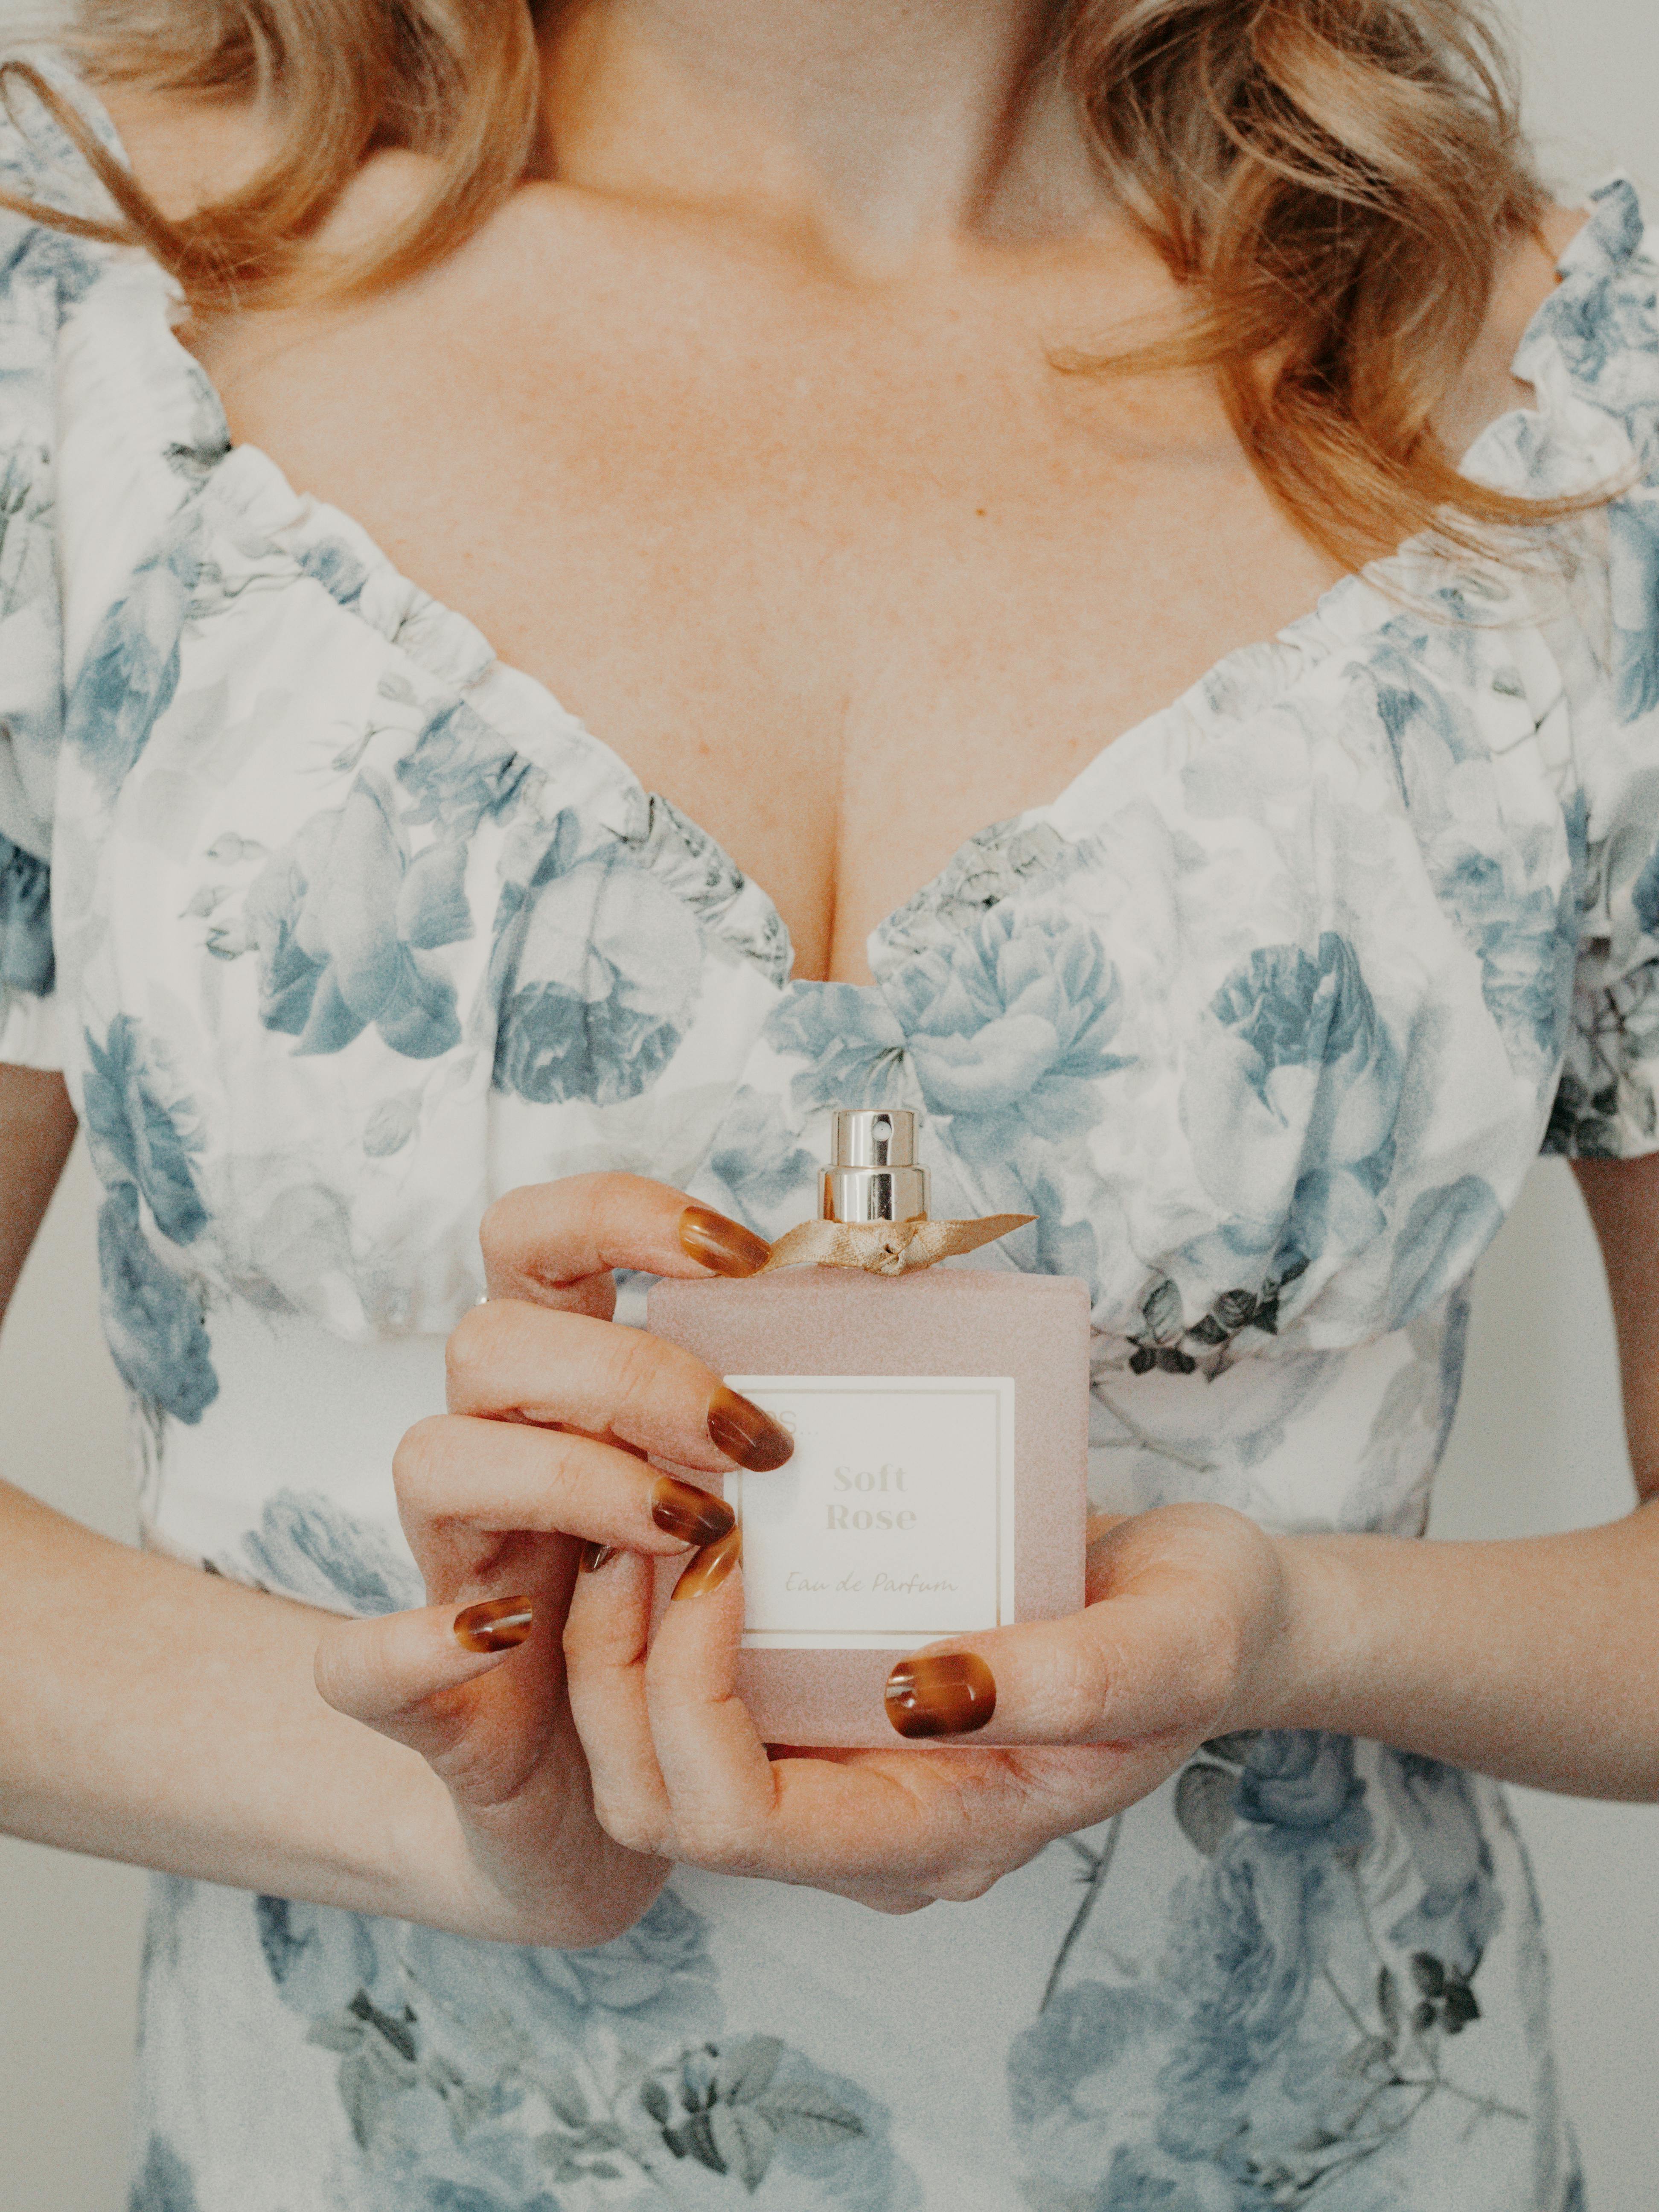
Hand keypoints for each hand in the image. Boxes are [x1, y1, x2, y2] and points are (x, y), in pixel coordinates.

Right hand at [308, 1174, 794, 1947]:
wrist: (599, 1818)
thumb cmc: (703, 1635)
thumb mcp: (756, 1499)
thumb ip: (797, 1399)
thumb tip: (900, 1287)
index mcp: (566, 1395)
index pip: (536, 1242)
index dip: (615, 1215)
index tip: (743, 1256)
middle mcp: (497, 1461)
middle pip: (492, 1340)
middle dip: (628, 1369)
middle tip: (753, 1441)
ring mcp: (457, 1573)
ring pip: (434, 1458)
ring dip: (570, 1477)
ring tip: (695, 1532)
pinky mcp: (434, 1704)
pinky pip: (361, 1663)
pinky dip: (418, 1644)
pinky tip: (507, 1636)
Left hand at [562, 1502, 1298, 1914]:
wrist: (1218, 1608)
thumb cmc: (1205, 1628)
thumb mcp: (1169, 1646)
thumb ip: (1062, 1681)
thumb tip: (918, 1691)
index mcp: (940, 1836)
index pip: (745, 1822)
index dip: (690, 1696)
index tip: (721, 1555)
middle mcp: (870, 1827)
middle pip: (667, 1804)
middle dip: (616, 1670)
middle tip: (642, 1525)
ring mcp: (847, 1770)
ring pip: (657, 1754)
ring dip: (621, 1640)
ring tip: (647, 1509)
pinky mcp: (835, 1707)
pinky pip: (704, 1692)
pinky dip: (665, 1614)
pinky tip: (687, 1515)